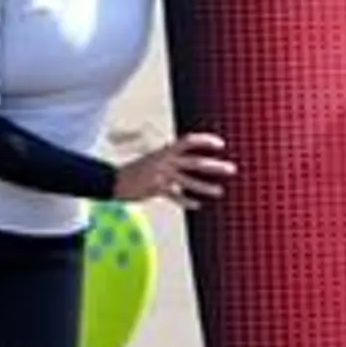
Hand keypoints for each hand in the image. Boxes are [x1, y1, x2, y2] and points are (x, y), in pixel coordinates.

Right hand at [113, 131, 232, 206]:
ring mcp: (162, 176)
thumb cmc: (135, 169)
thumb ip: (166, 153)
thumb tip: (173, 145)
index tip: (221, 145)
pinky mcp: (156, 190)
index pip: (189, 141)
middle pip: (195, 162)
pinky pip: (175, 196)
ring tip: (220, 191)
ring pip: (188, 182)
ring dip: (205, 187)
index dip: (205, 141)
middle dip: (215, 166)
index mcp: (165, 152)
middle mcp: (165, 162)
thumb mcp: (152, 157)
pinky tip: (197, 205)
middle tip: (232, 169)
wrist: (113, 180)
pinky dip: (186, 200)